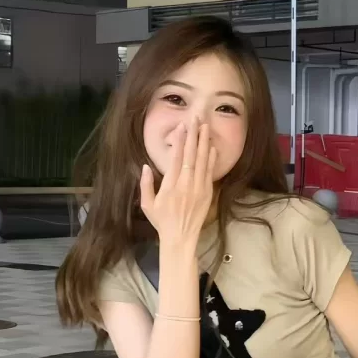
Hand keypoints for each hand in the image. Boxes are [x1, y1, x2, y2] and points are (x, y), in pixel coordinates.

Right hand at [140, 118, 216, 247]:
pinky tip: (212, 147)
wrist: (180, 238)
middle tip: (196, 119)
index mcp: (170, 185)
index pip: (176, 157)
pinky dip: (211, 159)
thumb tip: (145, 166)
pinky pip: (209, 172)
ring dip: (204, 142)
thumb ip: (145, 184)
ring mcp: (198, 188)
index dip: (180, 140)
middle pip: (190, 155)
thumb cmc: (162, 221)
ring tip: (205, 127)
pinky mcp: (207, 193)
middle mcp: (185, 184)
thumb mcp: (147, 204)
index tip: (182, 126)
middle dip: (193, 135)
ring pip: (202, 161)